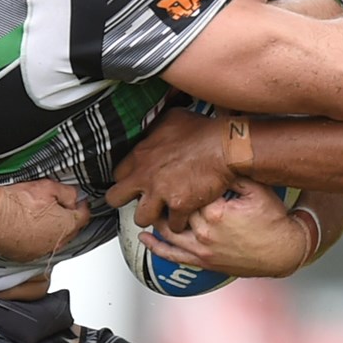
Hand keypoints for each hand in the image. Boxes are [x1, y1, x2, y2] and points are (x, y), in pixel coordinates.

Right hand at [0, 178, 90, 262]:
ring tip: (42, 216)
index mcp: (66, 226)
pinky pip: (39, 247)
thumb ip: (67, 193)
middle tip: (60, 206)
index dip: (82, 206)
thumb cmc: (16, 202)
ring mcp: (41, 252)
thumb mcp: (48, 187)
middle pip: (70, 230)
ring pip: (54, 240)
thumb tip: (75, 197)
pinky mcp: (25, 256)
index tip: (79, 201)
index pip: (84, 216)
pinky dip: (38, 239)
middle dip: (68, 218)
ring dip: (53, 230)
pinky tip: (30, 227)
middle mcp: (56, 243)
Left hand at [107, 108, 234, 231]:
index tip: (135, 183)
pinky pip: (173, 224)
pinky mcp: (179, 206)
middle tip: (141, 200)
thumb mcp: (172, 118)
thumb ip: (155, 129)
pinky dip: (180, 222)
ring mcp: (161, 193)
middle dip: (127, 201)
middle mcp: (146, 175)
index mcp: (142, 154)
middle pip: (116, 198)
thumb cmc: (204, 131)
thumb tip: (151, 128)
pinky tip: (186, 215)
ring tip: (163, 212)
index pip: (117, 174)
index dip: (127, 180)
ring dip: (152, 216)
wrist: (226, 146)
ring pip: (141, 218)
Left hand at [140, 179, 307, 277]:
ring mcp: (201, 249)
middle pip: (175, 209)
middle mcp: (204, 232)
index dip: (181, 179)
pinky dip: (156, 247)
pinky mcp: (203, 262)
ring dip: (155, 217)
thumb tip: (218, 157)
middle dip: (165, 196)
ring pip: (168, 231)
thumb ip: (234, 175)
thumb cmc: (274, 222)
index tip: (175, 169)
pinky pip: (173, 256)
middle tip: (155, 181)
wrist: (283, 251)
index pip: (187, 191)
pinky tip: (145, 238)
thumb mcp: (257, 189)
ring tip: (147, 204)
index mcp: (215, 211)